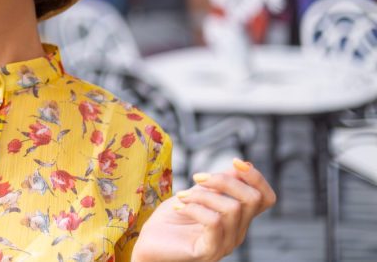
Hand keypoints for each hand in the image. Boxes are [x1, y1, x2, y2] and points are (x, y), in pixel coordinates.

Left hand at [132, 158, 275, 261]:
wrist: (149, 244)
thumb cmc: (171, 220)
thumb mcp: (197, 194)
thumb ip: (218, 184)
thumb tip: (241, 164)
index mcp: (238, 219)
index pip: (265, 198)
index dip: (257, 177)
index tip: (235, 162)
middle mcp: (237, 233)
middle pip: (252, 199)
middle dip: (224, 180)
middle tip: (197, 178)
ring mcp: (225, 244)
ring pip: (232, 208)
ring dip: (202, 194)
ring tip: (181, 196)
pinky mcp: (209, 251)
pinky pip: (214, 223)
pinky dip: (195, 208)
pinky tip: (179, 206)